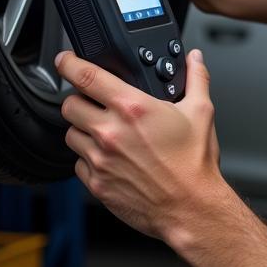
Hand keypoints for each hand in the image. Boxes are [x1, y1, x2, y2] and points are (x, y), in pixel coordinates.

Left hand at [55, 49, 224, 242]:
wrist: (190, 208)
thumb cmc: (194, 164)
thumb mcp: (201, 112)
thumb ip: (196, 78)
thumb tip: (195, 59)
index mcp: (132, 108)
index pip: (86, 76)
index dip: (68, 62)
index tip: (65, 59)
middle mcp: (111, 132)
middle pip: (70, 104)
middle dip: (78, 99)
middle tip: (92, 102)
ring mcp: (100, 160)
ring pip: (70, 134)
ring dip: (81, 129)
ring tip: (102, 131)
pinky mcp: (97, 184)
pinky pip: (78, 164)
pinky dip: (87, 158)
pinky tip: (108, 157)